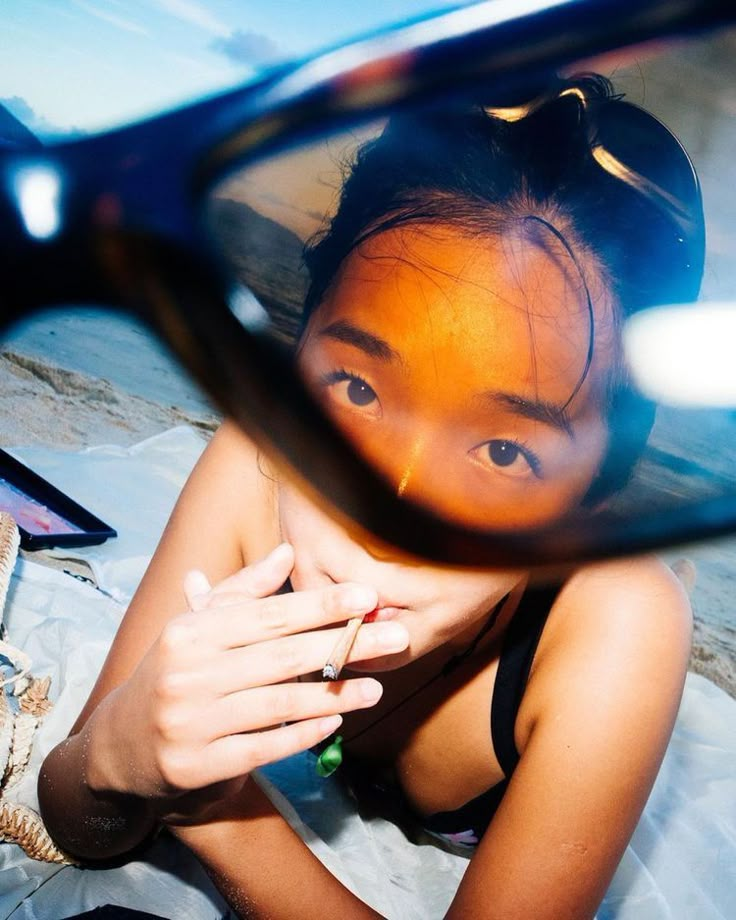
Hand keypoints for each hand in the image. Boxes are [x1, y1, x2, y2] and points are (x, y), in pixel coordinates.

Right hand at [85, 543, 408, 820]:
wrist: (123, 745)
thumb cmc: (176, 673)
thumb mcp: (199, 627)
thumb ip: (244, 591)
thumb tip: (288, 550)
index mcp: (192, 632)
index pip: (269, 615)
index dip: (321, 604)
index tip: (367, 596)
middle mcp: (189, 674)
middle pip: (282, 657)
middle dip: (345, 644)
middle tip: (396, 637)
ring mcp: (191, 723)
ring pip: (279, 704)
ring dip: (334, 694)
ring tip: (377, 687)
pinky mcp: (198, 765)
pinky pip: (264, 747)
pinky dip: (303, 733)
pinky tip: (336, 721)